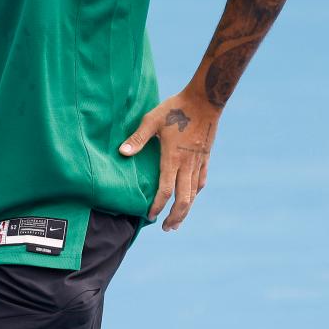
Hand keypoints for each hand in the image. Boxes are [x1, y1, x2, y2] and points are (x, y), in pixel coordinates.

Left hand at [118, 89, 219, 231]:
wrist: (205, 100)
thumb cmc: (175, 108)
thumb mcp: (152, 120)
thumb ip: (138, 138)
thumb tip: (122, 152)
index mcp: (172, 157)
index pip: (165, 190)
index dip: (158, 206)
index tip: (150, 216)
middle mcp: (187, 164)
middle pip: (184, 199)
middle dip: (175, 217)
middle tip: (167, 228)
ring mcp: (198, 162)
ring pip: (194, 193)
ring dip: (186, 210)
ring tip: (178, 221)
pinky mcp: (206, 157)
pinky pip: (201, 180)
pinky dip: (195, 193)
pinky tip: (191, 197)